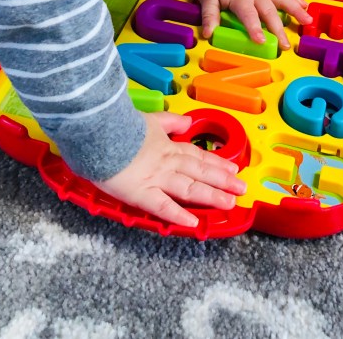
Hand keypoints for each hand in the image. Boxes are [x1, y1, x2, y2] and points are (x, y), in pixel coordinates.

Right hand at [94, 111, 245, 227]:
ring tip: (229, 203)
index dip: (217, 163)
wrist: (99, 131)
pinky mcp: (141, 193)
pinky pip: (162, 206)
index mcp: (167, 146)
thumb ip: (169, 121)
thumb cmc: (119, 125)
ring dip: (211, 196)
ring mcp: (156, 178)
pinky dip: (178, 215)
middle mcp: (166, 163)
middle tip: (243, 189)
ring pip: (189, 188)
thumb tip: (186, 121)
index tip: (234, 169)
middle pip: (199, 172)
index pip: (198, 155)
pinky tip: (193, 223)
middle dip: (223, 181)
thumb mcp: (149, 118)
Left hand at [196, 0, 311, 48]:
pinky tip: (306, 6)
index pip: (248, 15)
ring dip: (296, 10)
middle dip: (278, 29)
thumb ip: (209, 15)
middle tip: (285, 44)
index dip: (254, 28)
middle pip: (269, 12)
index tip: (261, 41)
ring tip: (308, 21)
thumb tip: (208, 33)